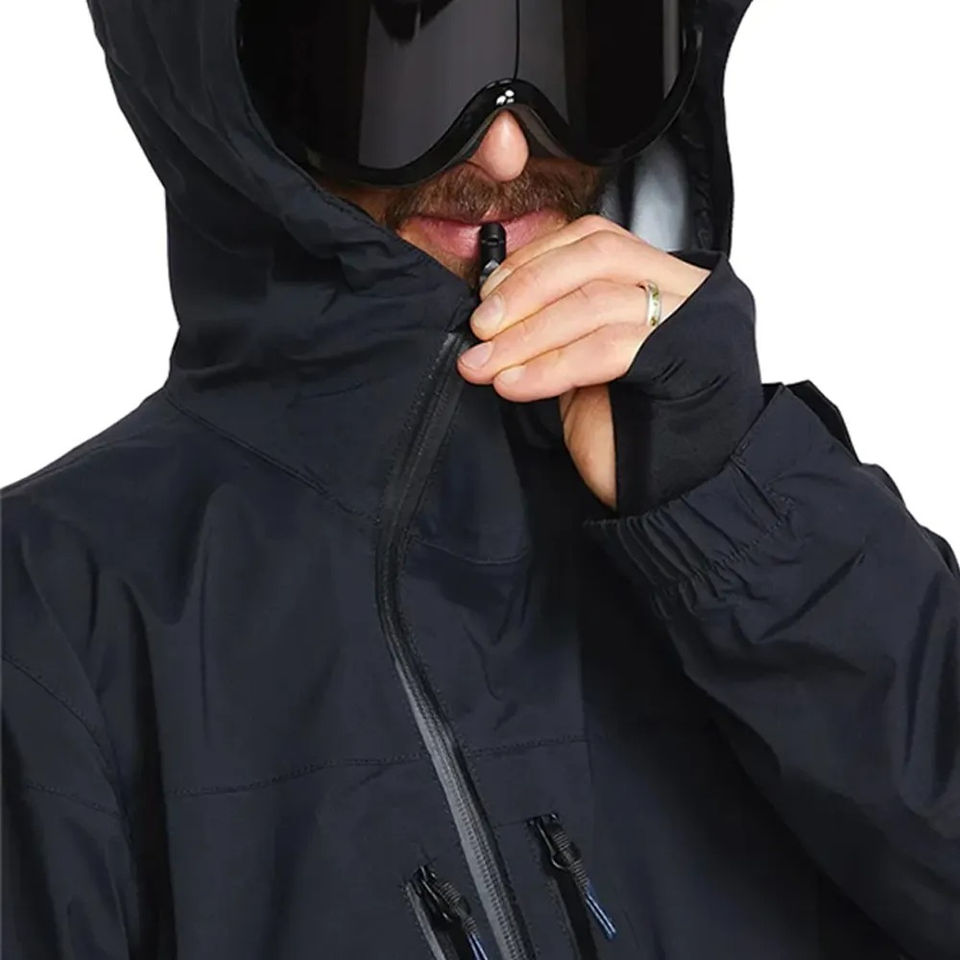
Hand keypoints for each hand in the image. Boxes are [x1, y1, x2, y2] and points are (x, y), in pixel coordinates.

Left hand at [456, 215, 712, 509]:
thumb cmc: (634, 439)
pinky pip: (605, 349)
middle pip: (598, 258)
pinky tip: (513, 385)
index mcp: (670, 285)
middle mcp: (690, 295)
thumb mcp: (590, 370)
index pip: (599, 241)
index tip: (488, 292)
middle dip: (526, 289)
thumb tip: (499, 308)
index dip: (536, 260)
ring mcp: (693, 327)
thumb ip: (563, 328)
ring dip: (526, 334)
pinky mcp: (685, 365)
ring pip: (597, 302)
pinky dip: (549, 366)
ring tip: (485, 364)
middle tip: (481, 326)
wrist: (674, 501)